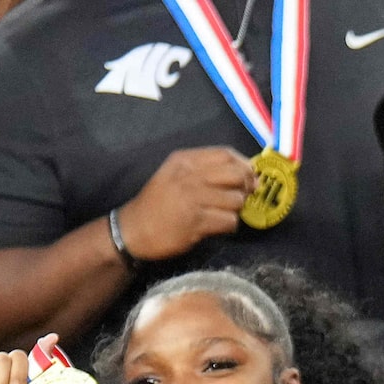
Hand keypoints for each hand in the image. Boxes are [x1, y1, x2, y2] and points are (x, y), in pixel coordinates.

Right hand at [113, 146, 252, 263]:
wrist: (134, 230)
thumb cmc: (157, 203)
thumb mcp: (175, 174)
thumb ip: (204, 169)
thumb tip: (245, 172)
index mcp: (184, 160)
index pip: (226, 154)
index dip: (244, 165)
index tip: (250, 177)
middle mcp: (189, 176)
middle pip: (236, 175)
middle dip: (245, 188)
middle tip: (241, 197)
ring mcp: (193, 199)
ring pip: (236, 200)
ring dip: (235, 210)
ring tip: (221, 213)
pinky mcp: (196, 222)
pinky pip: (229, 221)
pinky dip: (228, 226)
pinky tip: (216, 226)